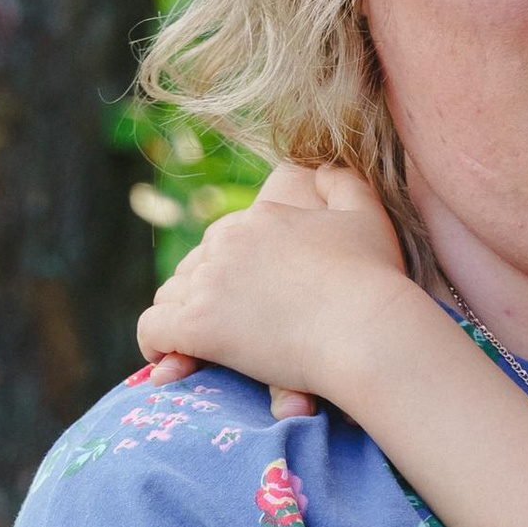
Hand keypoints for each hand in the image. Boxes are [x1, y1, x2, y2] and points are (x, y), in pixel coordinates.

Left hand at [137, 162, 411, 416]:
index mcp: (259, 218)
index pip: (224, 241)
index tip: (244, 301)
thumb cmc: (374, 280)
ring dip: (181, 318)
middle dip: (205, 295)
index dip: (230, 273)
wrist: (366, 329)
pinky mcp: (199, 323)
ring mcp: (210, 281)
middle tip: (226, 329)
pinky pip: (152, 329)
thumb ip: (343, 182)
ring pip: (171, 296)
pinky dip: (155, 344)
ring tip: (197, 345)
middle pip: (196, 268)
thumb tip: (322, 165)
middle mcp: (227, 242)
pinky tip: (166, 361)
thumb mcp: (367, 215)